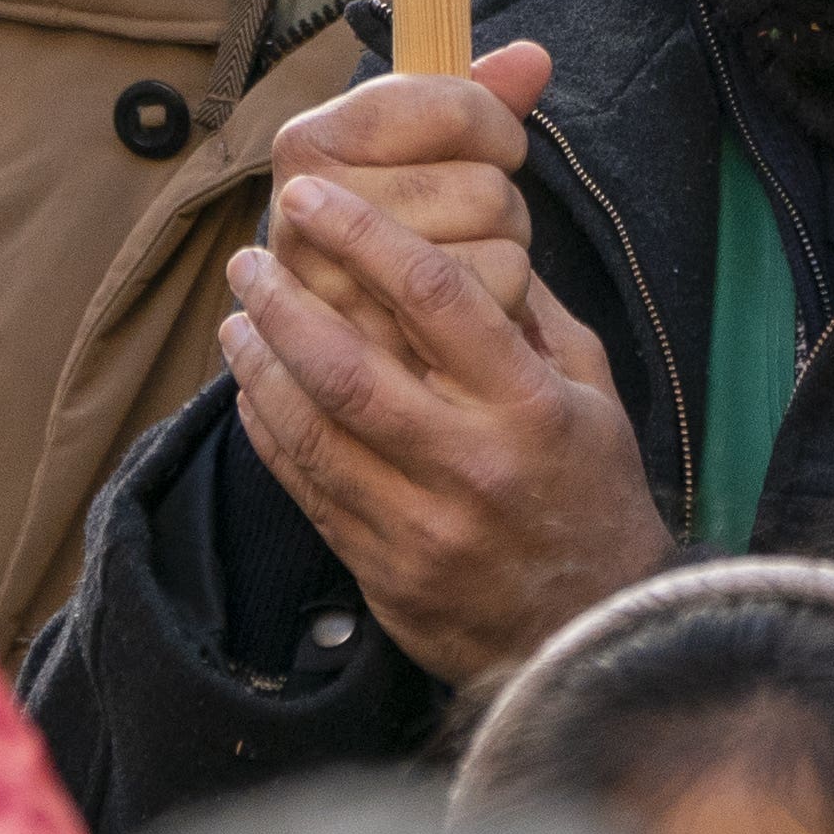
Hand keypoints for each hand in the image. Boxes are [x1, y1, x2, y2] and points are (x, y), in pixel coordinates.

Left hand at [220, 85, 664, 688]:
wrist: (596, 637)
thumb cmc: (597, 497)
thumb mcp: (594, 393)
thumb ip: (535, 314)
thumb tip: (473, 239)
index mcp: (527, 406)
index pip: (433, 295)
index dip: (361, 234)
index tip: (309, 196)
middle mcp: (469, 463)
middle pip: (349, 366)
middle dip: (284, 302)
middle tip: (246, 259)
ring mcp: (421, 524)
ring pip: (313, 431)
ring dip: (260, 367)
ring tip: (236, 319)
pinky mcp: (384, 572)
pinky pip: (308, 490)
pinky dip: (270, 434)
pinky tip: (252, 392)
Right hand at [265, 38, 573, 373]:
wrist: (334, 328)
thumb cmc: (389, 214)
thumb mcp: (414, 145)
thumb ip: (477, 96)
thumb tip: (535, 58)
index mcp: (307, 141)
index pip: (453, 108)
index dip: (495, 126)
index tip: (484, 144)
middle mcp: (305, 212)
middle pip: (485, 188)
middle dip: (501, 201)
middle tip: (467, 216)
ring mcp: (339, 289)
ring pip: (500, 247)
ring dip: (505, 252)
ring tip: (462, 259)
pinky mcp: (386, 351)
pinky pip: (496, 305)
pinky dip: (504, 302)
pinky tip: (463, 307)